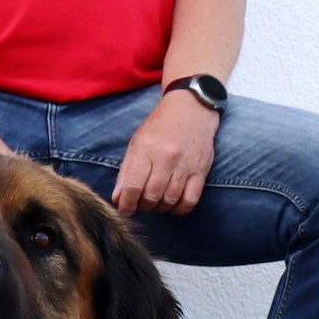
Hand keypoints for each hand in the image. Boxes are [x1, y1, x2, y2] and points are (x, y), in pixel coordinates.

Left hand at [113, 93, 218, 215]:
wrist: (191, 109)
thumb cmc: (160, 127)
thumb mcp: (137, 143)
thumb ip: (126, 171)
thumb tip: (118, 198)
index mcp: (145, 149)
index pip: (133, 186)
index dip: (127, 204)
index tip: (125, 210)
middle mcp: (165, 158)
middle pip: (151, 196)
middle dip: (143, 207)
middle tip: (141, 204)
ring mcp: (185, 165)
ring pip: (170, 200)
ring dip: (160, 208)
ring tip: (156, 203)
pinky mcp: (201, 170)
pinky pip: (190, 200)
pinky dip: (180, 209)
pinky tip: (174, 205)